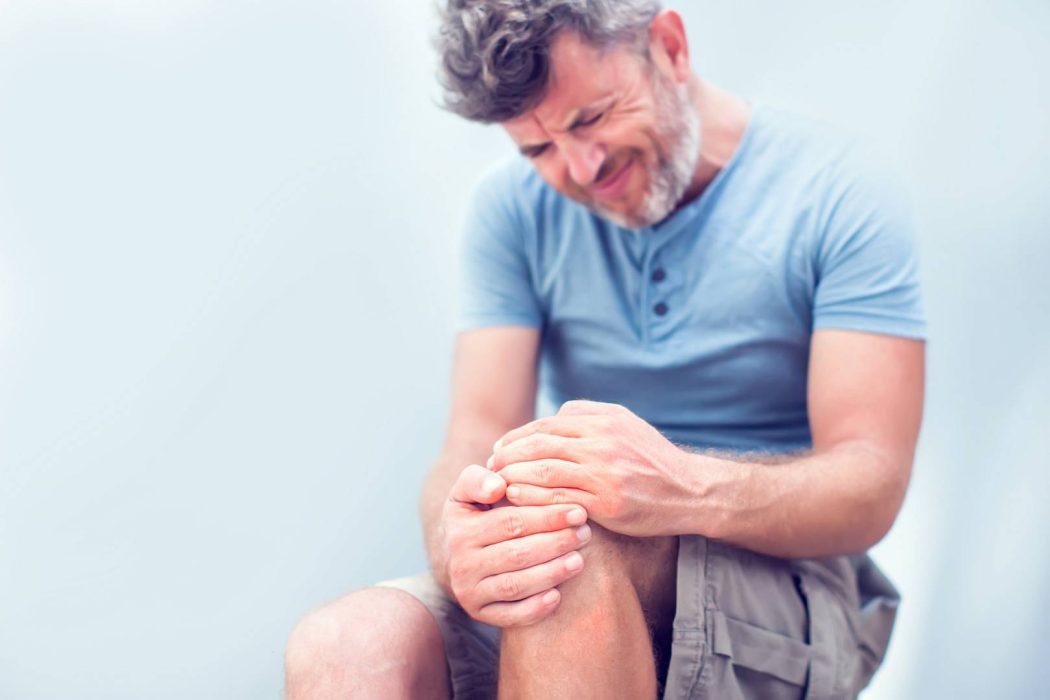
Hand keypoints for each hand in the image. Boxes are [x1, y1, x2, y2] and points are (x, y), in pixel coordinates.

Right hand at [440, 463, 592, 627]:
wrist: (455, 553)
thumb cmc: (474, 513)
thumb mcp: (467, 491)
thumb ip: (478, 479)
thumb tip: (498, 486)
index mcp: (460, 530)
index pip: (510, 523)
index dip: (546, 517)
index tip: (578, 510)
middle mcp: (461, 564)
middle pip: (516, 554)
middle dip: (555, 543)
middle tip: (585, 534)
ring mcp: (469, 592)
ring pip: (515, 586)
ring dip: (550, 574)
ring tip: (579, 560)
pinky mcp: (480, 614)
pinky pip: (509, 616)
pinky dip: (534, 608)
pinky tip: (558, 596)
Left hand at [487, 400, 695, 536]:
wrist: (690, 491)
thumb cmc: (651, 459)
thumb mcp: (625, 423)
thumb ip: (589, 415)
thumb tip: (552, 416)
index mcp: (603, 420)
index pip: (547, 425)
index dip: (517, 437)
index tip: (499, 450)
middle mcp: (602, 442)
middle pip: (540, 444)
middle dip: (509, 456)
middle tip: (492, 467)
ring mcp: (604, 473)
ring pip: (545, 470)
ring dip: (515, 475)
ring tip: (498, 483)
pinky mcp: (606, 503)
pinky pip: (559, 498)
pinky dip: (532, 497)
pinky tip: (517, 498)